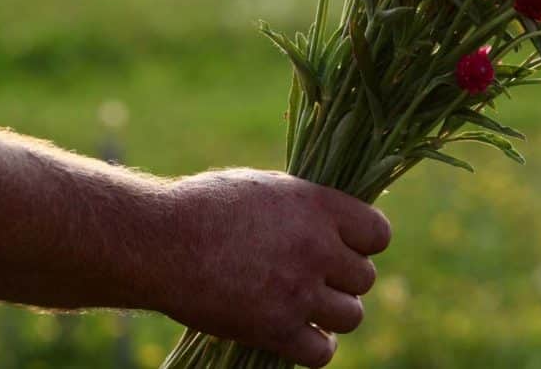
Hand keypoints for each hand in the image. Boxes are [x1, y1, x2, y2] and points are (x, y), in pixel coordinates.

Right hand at [156, 169, 390, 366]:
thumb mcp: (268, 188)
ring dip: (334, 313)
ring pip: (351, 315)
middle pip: (366, 278)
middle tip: (317, 277)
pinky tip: (301, 334)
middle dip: (344, 279)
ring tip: (310, 305)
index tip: (347, 247)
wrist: (161, 242)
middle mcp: (317, 248)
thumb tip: (338, 224)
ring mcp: (298, 290)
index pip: (379, 234)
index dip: (365, 243)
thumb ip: (308, 207)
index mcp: (319, 206)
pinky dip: (317, 346)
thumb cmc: (208, 206)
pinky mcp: (275, 328)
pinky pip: (322, 351)